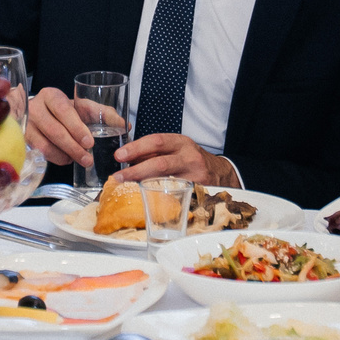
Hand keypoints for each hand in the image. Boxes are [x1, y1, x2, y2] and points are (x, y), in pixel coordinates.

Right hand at [22, 86, 119, 168]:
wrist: (39, 113)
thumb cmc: (65, 111)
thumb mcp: (83, 106)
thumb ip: (103, 113)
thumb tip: (125, 125)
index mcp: (51, 95)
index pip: (63, 110)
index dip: (76, 127)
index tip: (90, 142)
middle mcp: (35, 108)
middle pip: (54, 130)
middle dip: (74, 147)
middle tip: (88, 158)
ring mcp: (26, 125)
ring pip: (45, 145)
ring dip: (65, 155)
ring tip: (80, 160)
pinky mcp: (23, 140)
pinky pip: (40, 154)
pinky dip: (56, 159)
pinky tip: (67, 159)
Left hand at [113, 133, 235, 188]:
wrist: (221, 174)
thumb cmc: (192, 160)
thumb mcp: (177, 149)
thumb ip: (156, 153)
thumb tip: (128, 158)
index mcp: (181, 143)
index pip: (156, 141)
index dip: (136, 148)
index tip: (120, 155)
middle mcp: (189, 157)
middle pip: (160, 162)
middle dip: (136, 169)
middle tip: (118, 175)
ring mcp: (194, 175)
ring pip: (165, 181)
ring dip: (143, 183)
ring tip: (127, 186)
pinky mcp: (197, 192)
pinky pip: (174, 195)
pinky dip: (158, 196)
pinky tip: (146, 197)